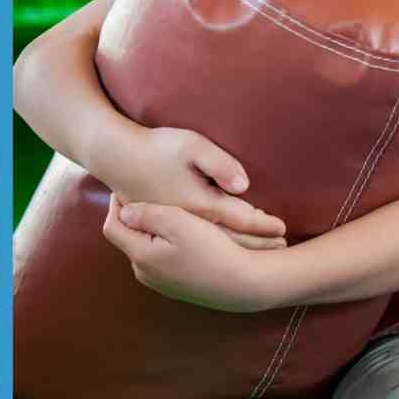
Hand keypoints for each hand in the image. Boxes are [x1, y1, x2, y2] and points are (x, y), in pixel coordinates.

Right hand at [101, 126, 286, 250]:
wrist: (116, 156)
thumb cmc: (158, 147)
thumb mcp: (194, 146)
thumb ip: (220, 165)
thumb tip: (244, 186)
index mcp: (197, 204)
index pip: (238, 219)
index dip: (262, 225)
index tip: (282, 230)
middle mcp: (185, 223)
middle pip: (228, 238)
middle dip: (256, 242)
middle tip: (281, 247)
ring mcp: (171, 229)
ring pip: (212, 245)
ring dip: (238, 248)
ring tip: (262, 252)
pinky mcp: (160, 229)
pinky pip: (193, 244)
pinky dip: (215, 247)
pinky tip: (225, 249)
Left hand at [102, 194, 274, 312]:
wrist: (243, 283)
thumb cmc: (213, 250)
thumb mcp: (180, 223)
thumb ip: (148, 214)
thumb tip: (124, 210)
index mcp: (141, 255)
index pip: (112, 227)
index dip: (115, 204)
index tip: (125, 186)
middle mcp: (144, 272)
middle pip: (129, 237)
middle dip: (135, 216)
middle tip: (150, 194)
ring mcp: (160, 282)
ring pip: (147, 248)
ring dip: (152, 230)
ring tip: (170, 212)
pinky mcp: (177, 286)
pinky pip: (162, 259)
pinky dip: (166, 243)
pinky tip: (187, 234)